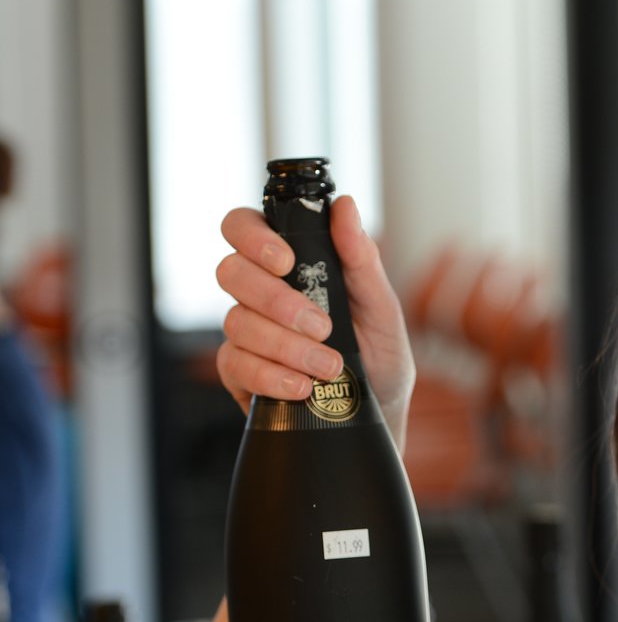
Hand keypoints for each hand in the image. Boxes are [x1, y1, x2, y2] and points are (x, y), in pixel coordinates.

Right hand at [215, 196, 415, 449]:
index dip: (253, 236)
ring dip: (286, 346)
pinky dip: (272, 376)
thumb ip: (361, 258)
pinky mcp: (241, 373)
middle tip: (322, 327)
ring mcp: (247, 333)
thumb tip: (345, 207)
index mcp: (292, 266)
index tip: (286, 261)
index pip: (244, 227)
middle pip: (231, 272)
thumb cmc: (380, 356)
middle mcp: (261, 294)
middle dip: (276, 300)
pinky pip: (236, 365)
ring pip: (237, 322)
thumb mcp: (382, 307)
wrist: (378, 414)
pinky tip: (302, 386)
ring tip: (329, 366)